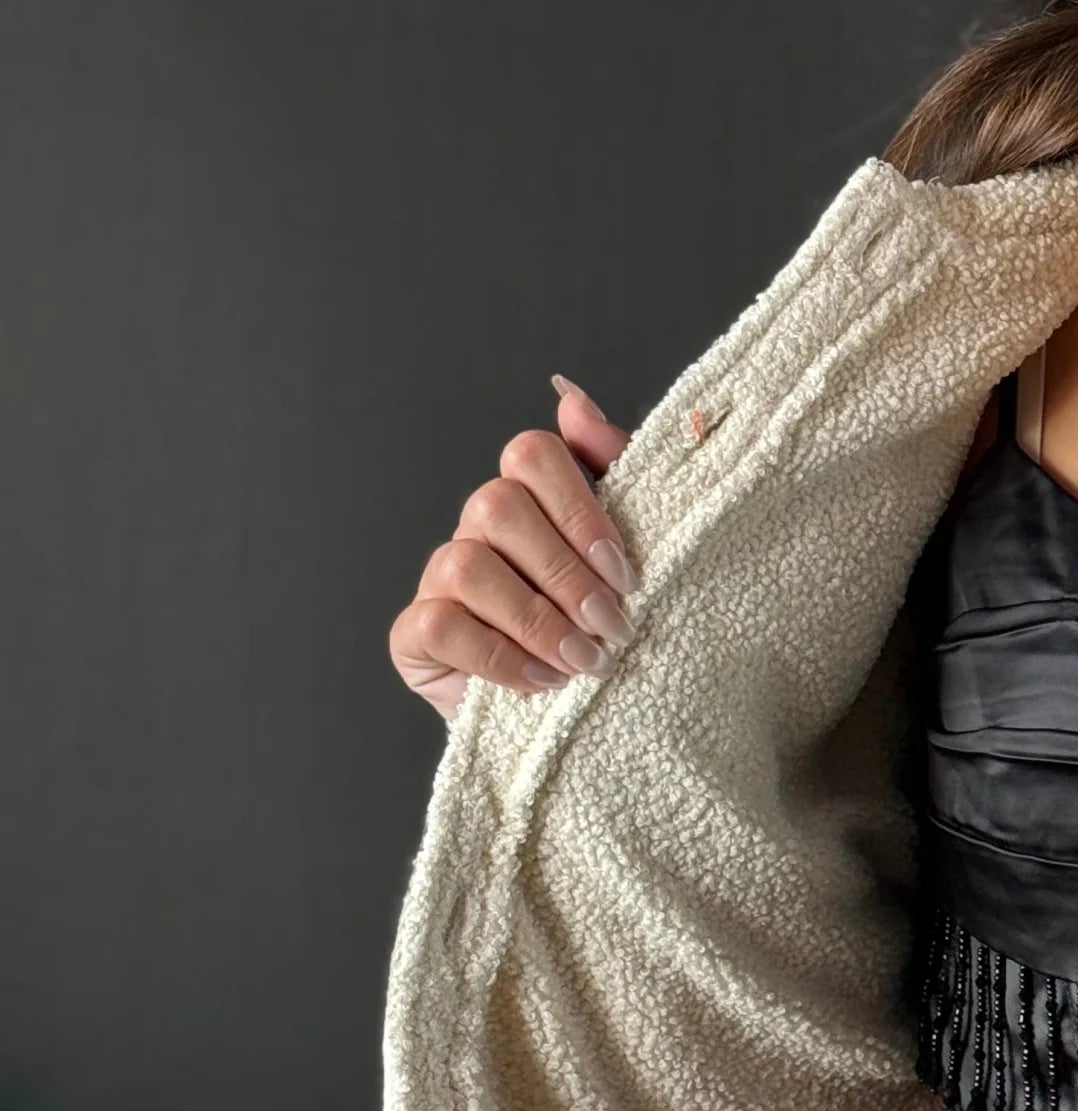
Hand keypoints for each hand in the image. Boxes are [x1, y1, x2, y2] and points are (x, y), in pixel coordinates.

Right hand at [389, 375, 637, 718]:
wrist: (576, 712)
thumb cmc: (604, 623)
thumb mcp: (629, 550)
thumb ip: (617, 470)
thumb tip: (571, 398)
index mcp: (530, 494)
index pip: (533, 454)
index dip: (579, 508)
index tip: (626, 572)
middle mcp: (479, 525)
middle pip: (499, 505)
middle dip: (565, 572)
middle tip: (613, 627)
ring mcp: (441, 576)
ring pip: (468, 564)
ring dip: (536, 618)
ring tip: (585, 662)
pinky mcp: (415, 633)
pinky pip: (441, 624)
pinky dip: (499, 656)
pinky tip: (542, 681)